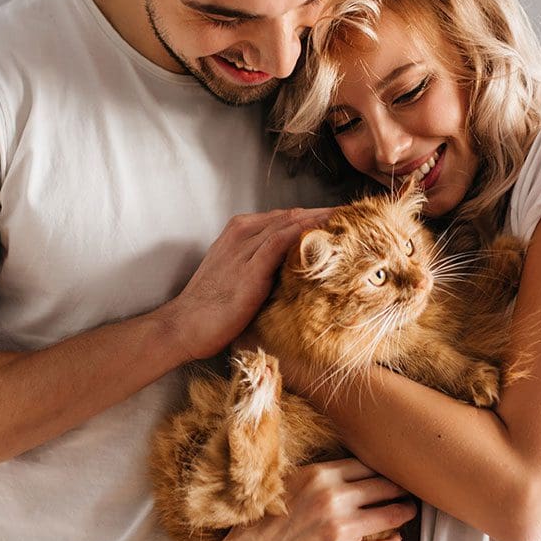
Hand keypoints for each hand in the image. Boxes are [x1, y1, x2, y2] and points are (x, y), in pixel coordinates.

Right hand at [162, 207, 334, 360]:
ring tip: (349, 222)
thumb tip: (297, 268)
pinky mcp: (250, 268)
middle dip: (324, 215)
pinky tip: (326, 235)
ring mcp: (245, 248)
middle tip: (355, 217)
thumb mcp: (238, 275)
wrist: (185, 325)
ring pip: (290, 223)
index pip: (285, 217)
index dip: (315, 217)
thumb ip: (264, 265)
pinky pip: (282, 242)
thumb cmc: (210, 306)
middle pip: (292, 215)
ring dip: (321, 220)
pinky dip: (305, 234)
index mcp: (240, 231)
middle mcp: (243, 233)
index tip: (341, 221)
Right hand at [214, 458, 416, 540]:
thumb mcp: (297, 480)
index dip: (385, 471)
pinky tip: (394, 540)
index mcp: (322, 474)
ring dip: (403, 513)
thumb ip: (326, 473)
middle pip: (385, 487)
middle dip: (401, 490)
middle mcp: (334, 498)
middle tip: (409, 492)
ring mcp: (340, 528)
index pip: (369, 466)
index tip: (394, 474)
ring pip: (390, 515)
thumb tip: (357, 466)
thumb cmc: (275, 514)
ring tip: (408, 512)